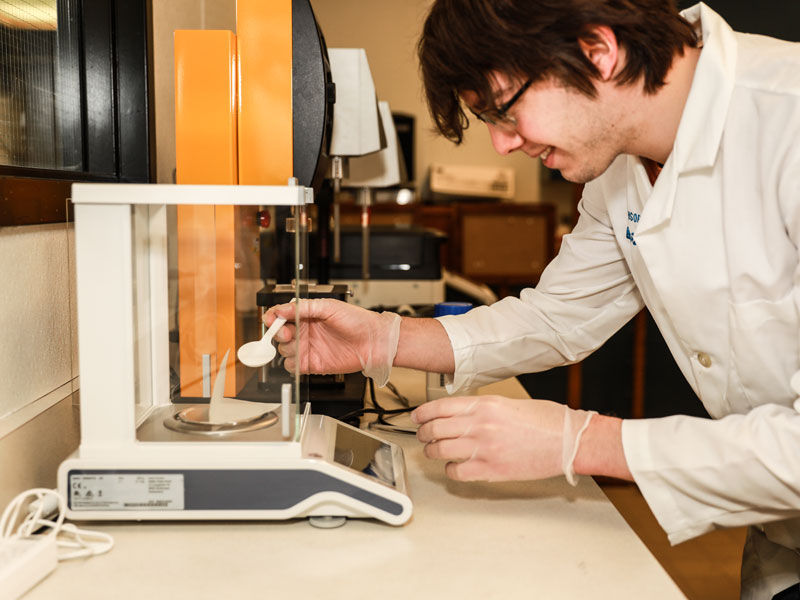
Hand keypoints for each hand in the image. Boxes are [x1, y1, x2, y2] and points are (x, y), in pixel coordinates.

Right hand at [264, 298, 400, 385]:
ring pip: (283, 351)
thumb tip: (283, 309)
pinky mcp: (312, 364)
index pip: (281, 315)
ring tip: (298, 344)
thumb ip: (304, 308)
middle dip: (278, 333)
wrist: (373, 341)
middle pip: (279, 334)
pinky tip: (300, 358)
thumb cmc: (357, 321)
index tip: (271, 320)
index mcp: (307, 315)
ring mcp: (307, 348)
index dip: (273, 317)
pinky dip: (291, 364)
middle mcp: (305, 332)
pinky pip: (292, 367)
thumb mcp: (329, 307)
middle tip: (287, 332)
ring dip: (286, 348)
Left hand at [411, 395, 594, 483]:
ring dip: (432, 451)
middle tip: (422, 436)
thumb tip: (459, 415)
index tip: (416, 417)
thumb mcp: (509, 403)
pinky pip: (457, 471)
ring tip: (433, 451)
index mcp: (485, 404)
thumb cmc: (546, 421)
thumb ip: (482, 408)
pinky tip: (455, 467)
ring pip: (441, 450)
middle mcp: (481, 424)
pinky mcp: (492, 469)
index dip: (422, 413)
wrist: (569, 441)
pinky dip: (450, 470)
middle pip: (435, 428)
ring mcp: (485, 448)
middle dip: (423, 433)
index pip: (440, 407)